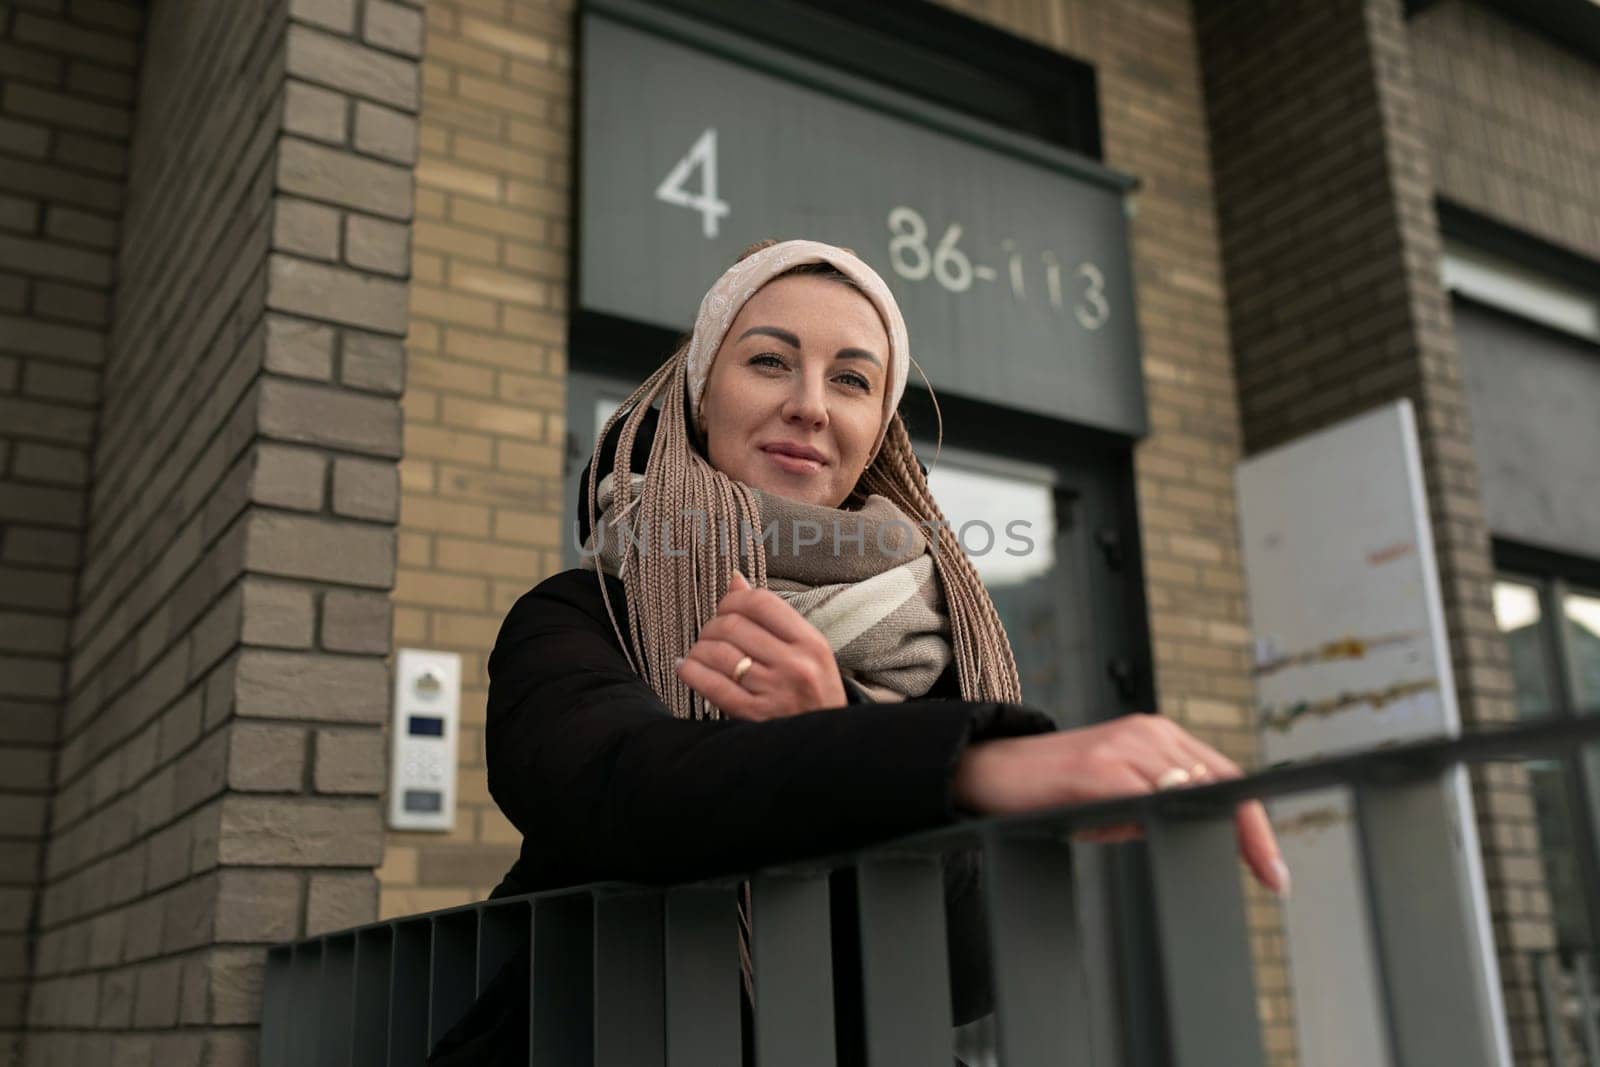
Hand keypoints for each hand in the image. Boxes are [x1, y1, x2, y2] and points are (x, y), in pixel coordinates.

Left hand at [674, 570, 847, 720]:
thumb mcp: (806, 651)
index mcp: (811, 643)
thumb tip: (734, 578)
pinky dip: (689, 671)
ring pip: (717, 653)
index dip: (732, 600)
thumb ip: (772, 616)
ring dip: (698, 649)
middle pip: (733, 625)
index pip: (761, 602)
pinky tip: (685, 668)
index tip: (725, 609)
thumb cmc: (812, 692)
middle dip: (712, 626)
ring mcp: (774, 692)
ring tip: (700, 654)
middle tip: (710, 636)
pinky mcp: (753, 717)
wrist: (826, 744)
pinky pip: (710, 684)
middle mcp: (795, 665)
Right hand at [953, 714, 1289, 897]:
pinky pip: (1148, 799)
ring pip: (1191, 791)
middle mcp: (1146, 733)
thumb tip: (1209, 837)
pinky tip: (1182, 846)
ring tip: (1243, 866)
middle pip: (1220, 783)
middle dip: (1252, 833)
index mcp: (1157, 736)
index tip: (1274, 869)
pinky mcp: (1096, 769)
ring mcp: (1122, 748)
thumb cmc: (1056, 791)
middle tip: (1274, 878)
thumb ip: (1160, 805)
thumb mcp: (1118, 795)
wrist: (989, 770)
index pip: (1224, 776)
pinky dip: (1170, 823)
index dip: (1255, 822)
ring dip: (1219, 832)